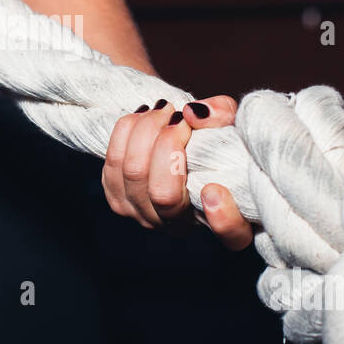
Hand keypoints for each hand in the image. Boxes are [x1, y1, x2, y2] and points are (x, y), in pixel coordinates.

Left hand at [102, 96, 253, 249]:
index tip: (214, 189)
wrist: (179, 146)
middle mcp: (182, 226)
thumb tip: (192, 113)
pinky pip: (112, 163)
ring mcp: (145, 216)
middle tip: (179, 116)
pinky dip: (126, 131)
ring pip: (133, 173)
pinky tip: (143, 116)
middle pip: (163, 193)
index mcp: (225, 219)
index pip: (230, 233)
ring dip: (145, 130)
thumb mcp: (232, 124)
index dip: (224, 219)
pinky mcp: (118, 199)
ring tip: (162, 110)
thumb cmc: (215, 140)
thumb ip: (223, 117)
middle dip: (167, 142)